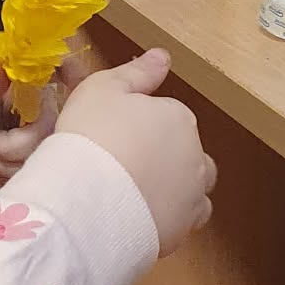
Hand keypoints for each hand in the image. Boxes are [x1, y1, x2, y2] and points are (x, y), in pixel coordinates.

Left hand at [0, 63, 57, 210]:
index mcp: (11, 87)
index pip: (45, 80)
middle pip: (48, 122)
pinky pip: (34, 170)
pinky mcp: (24, 165)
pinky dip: (9, 170)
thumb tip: (9, 60)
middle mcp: (24, 113)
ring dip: (8, 154)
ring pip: (40, 148)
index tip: (35, 103)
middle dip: (17, 137)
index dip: (47, 92)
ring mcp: (26, 140)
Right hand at [57, 50, 215, 255]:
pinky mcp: (183, 229)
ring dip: (174, 187)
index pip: (168, 116)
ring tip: (135, 192)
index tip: (112, 133)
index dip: (139, 125)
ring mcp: (193, 194)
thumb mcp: (104, 88)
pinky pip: (183, 221)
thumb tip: (163, 55)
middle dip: (165, 155)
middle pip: (186, 151)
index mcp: (179, 117)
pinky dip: (169, 216)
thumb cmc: (93, 135)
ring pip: (193, 187)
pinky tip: (142, 215)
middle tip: (123, 163)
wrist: (89, 198)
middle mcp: (195, 154)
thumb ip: (137, 72)